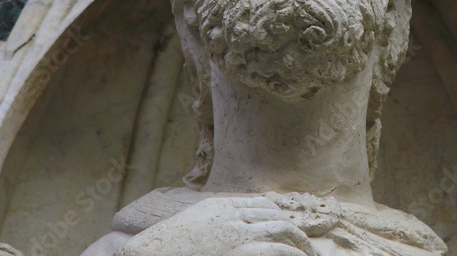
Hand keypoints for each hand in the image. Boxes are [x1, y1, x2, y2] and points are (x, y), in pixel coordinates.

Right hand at [119, 196, 316, 255]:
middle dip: (296, 232)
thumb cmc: (166, 248)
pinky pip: (276, 250)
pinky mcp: (240, 253)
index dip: (279, 217)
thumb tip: (226, 233)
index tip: (289, 230)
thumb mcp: (191, 226)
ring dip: (301, 245)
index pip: (261, 205)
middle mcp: (231, 216)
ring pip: (282, 232)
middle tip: (308, 248)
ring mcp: (237, 235)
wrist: (147, 255)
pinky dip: (292, 255)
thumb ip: (212, 223)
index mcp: (218, 206)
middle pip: (275, 216)